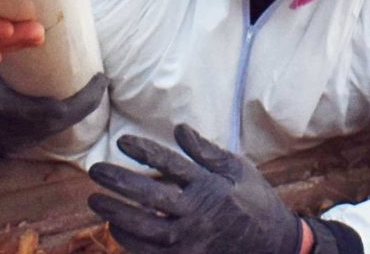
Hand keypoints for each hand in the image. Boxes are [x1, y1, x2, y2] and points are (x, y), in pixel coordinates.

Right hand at [0, 50, 107, 148]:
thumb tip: (29, 0)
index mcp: (2, 106)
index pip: (56, 110)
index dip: (84, 98)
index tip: (101, 78)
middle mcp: (11, 130)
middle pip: (63, 121)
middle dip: (86, 102)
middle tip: (100, 79)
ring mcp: (14, 141)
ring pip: (57, 130)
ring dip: (77, 112)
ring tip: (92, 88)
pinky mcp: (16, 144)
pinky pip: (47, 134)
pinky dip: (62, 120)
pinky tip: (75, 104)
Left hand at [86, 124, 309, 253]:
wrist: (274, 245)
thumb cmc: (255, 201)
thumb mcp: (238, 169)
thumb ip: (206, 151)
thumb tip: (179, 129)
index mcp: (209, 186)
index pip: (170, 164)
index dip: (144, 151)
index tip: (121, 141)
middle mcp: (197, 214)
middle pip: (150, 196)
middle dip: (119, 183)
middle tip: (95, 171)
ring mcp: (190, 241)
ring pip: (145, 229)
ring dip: (117, 214)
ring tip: (96, 201)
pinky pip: (151, 253)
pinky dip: (130, 242)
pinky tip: (115, 228)